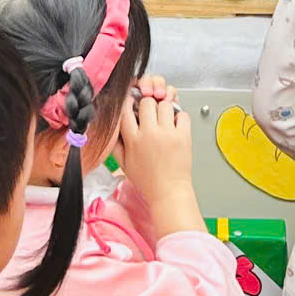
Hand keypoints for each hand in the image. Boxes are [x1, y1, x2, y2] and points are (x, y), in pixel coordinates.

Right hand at [115, 87, 202, 235]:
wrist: (168, 192)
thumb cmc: (147, 181)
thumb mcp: (124, 165)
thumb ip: (115, 145)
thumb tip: (111, 129)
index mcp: (133, 140)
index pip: (126, 110)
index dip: (128, 103)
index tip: (132, 103)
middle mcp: (150, 134)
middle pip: (147, 102)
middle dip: (148, 105)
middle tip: (150, 113)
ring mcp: (167, 134)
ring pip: (164, 105)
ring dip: (164, 109)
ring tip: (164, 120)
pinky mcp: (183, 136)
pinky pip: (182, 114)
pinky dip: (179, 116)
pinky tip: (175, 125)